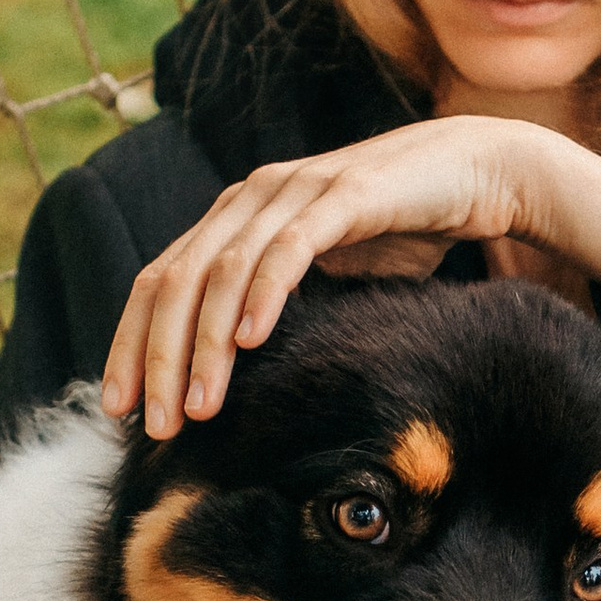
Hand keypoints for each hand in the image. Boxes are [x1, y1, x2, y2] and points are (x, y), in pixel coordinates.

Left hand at [100, 118, 600, 437]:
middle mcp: (251, 198)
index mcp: (235, 219)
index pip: (160, 283)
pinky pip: (289, 248)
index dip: (131, 345)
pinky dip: (263, 295)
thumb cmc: (400, 232)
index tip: (120, 412)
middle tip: (153, 428)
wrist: (479, 172)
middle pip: (176, 282)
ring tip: (199, 408)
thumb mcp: (325, 282)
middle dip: (156, 360)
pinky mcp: (342, 195)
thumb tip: (234, 386)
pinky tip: (250, 344)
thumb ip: (276, 313)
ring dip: (205, 345)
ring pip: (223, 272)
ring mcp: (294, 192)